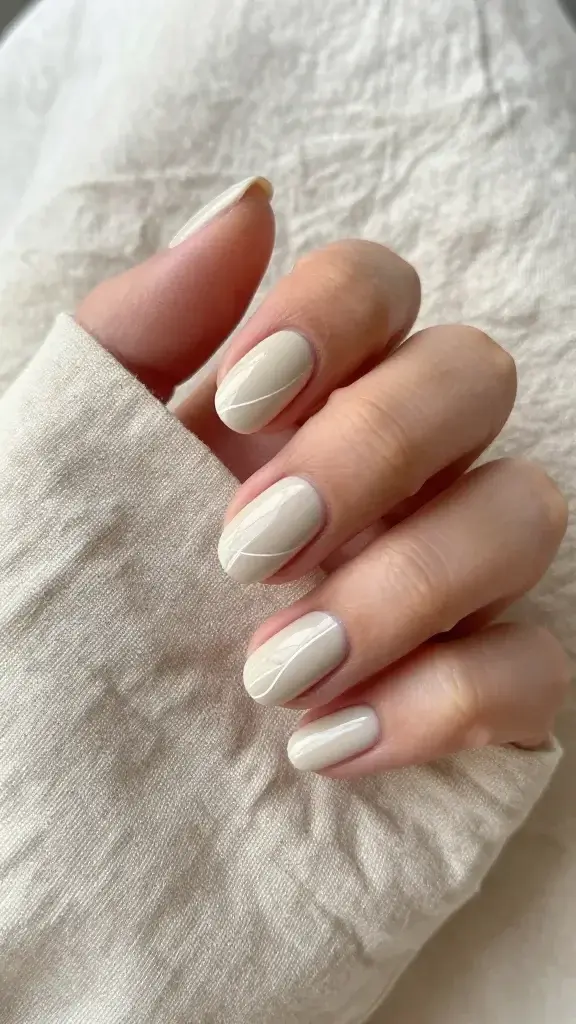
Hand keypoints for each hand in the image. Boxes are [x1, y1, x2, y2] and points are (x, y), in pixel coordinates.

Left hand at [77, 177, 568, 774]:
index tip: (241, 405)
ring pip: (526, 513)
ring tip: (275, 674)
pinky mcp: (487, 691)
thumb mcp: (69, 461)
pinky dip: (447, 702)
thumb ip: (141, 331)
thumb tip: (248, 210)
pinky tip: (329, 744)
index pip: (379, 285)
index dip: (334, 316)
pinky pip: (539, 668)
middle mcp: (398, 469)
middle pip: (474, 378)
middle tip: (251, 550)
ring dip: (406, 588)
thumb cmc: (62, 599)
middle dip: (372, 452)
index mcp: (301, 399)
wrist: (66, 768)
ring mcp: (453, 577)